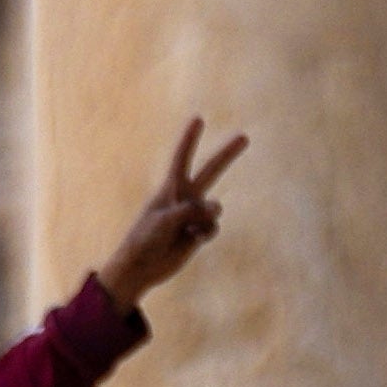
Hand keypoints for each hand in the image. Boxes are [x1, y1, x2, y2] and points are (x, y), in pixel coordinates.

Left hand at [92, 116, 247, 307]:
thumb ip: (192, 210)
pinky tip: (192, 240)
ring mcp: (193, 214)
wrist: (141, 267)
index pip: (182, 157)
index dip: (190, 138)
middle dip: (227, 154)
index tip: (198, 119)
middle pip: (211, 170)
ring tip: (189, 230)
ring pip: (214, 209)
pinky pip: (212, 228)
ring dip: (206, 219)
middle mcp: (185, 197)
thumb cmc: (145, 239)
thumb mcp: (165, 219)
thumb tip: (217, 210)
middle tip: (244, 137)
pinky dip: (205, 234)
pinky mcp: (198, 232)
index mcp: (171, 188)